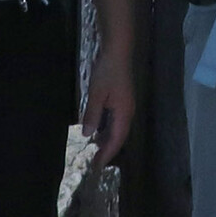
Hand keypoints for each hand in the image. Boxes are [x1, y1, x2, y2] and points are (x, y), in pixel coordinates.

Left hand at [82, 47, 133, 166]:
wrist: (118, 50)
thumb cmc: (107, 71)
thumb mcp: (97, 93)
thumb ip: (93, 115)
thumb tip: (88, 134)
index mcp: (124, 112)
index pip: (117, 139)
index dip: (108, 153)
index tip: (98, 166)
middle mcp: (128, 111)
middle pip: (120, 135)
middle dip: (108, 150)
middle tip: (95, 162)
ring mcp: (126, 104)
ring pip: (118, 128)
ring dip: (108, 139)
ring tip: (96, 149)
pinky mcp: (122, 98)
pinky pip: (116, 119)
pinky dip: (108, 128)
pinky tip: (99, 129)